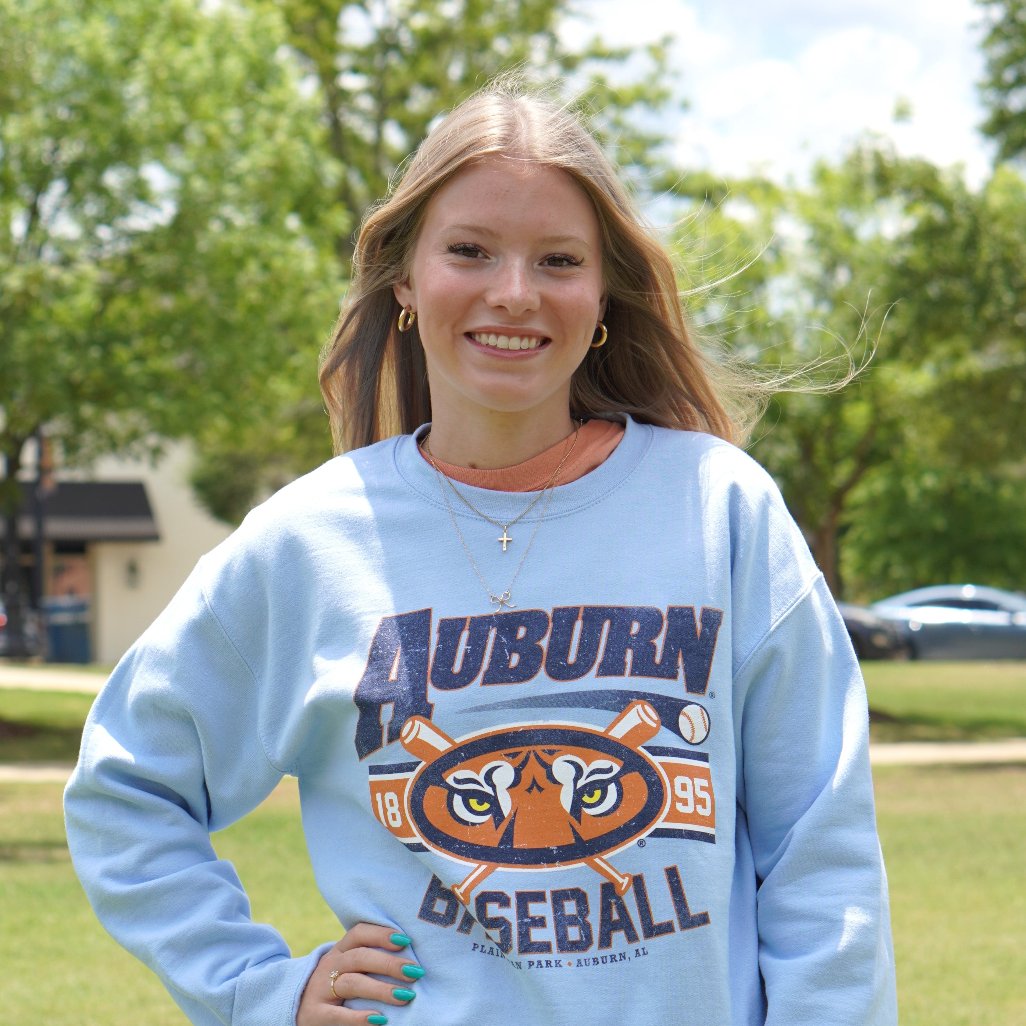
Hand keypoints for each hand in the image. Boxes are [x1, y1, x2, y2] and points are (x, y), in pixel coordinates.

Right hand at [296, 923, 422, 1025]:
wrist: (298, 1010)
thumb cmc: (336, 987)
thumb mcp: (348, 968)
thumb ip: (370, 961)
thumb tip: (411, 961)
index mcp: (340, 951)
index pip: (359, 933)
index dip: (381, 934)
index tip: (406, 940)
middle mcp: (330, 965)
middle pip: (360, 957)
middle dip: (389, 964)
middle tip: (415, 972)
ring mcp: (321, 989)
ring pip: (352, 983)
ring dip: (381, 989)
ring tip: (405, 996)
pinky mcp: (316, 1014)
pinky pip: (338, 1015)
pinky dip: (359, 1018)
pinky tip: (379, 1019)